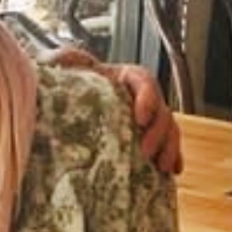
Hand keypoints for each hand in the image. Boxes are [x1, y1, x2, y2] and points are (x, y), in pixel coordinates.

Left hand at [47, 47, 183, 174]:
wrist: (66, 99)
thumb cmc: (68, 79)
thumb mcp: (64, 63)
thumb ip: (65, 59)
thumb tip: (59, 59)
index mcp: (125, 76)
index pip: (144, 82)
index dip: (147, 100)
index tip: (139, 119)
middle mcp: (140, 96)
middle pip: (161, 110)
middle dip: (158, 132)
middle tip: (145, 151)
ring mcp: (146, 117)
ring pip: (168, 129)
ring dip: (169, 148)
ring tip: (161, 167)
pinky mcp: (144, 136)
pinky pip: (165, 146)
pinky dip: (172, 157)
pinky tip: (171, 172)